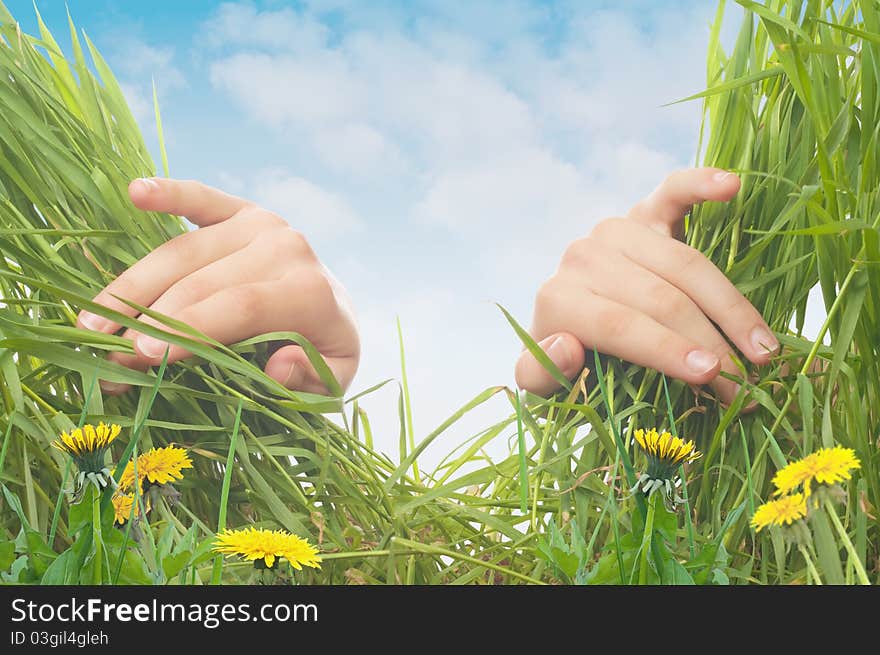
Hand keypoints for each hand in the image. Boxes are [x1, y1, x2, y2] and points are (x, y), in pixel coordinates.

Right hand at [77, 177, 359, 395]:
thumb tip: (280, 365)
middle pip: (202, 282)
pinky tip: (136, 192)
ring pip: (181, 252)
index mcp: (311, 291)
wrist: (333, 312)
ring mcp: (261, 224)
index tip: (140, 355)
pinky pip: (201, 198)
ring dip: (132, 286)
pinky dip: (168, 191)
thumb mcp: (330, 379)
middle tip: (106, 358)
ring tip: (91, 322)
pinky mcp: (240, 210)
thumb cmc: (321, 353)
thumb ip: (310, 378)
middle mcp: (286, 248)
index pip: (240, 306)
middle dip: (148, 321)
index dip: (188, 329)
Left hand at [514, 167, 777, 404]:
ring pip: (683, 263)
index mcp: (557, 299)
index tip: (712, 376)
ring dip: (730, 305)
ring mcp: (615, 231)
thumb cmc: (567, 366)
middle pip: (659, 298)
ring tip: (764, 347)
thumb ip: (541, 376)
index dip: (667, 349)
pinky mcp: (643, 212)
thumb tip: (567, 345)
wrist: (571, 326)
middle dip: (709, 343)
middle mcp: (583, 258)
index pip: (619, 324)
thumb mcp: (544, 385)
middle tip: (747, 381)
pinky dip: (702, 185)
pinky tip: (733, 186)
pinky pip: (674, 191)